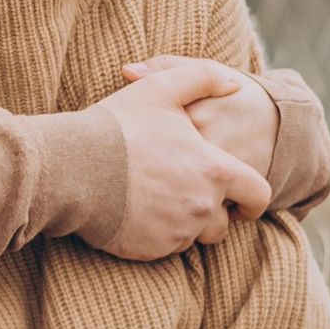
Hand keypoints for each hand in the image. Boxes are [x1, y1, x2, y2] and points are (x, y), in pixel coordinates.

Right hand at [95, 60, 274, 258]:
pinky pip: (164, 249)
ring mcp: (176, 232)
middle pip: (221, 223)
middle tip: (184, 193)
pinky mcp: (150, 250)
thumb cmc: (118, 126)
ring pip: (192, 237)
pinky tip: (138, 212)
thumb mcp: (162, 88)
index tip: (243, 202)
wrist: (72, 169)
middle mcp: (201, 207)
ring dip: (183, 223)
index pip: (257, 195)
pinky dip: (157, 234)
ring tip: (157, 199)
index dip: (254, 199)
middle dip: (211, 213)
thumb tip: (233, 83)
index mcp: (213, 171)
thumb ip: (204, 78)